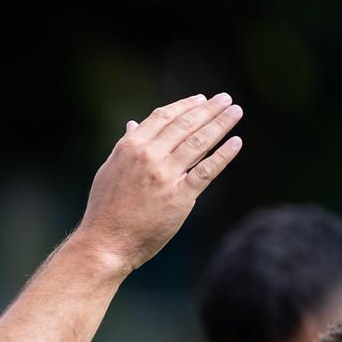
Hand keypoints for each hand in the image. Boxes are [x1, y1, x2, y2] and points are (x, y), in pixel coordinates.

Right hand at [74, 94, 244, 273]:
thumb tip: (134, 124)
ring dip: (221, 124)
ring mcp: (165, 176)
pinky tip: (236, 142)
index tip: (201, 99)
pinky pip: (207, 170)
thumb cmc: (105, 209)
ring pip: (199, 142)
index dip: (185, 105)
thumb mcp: (109, 170)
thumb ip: (126, 146)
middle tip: (226, 99)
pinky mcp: (180, 196)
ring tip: (236, 112)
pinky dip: (223, 154)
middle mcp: (148, 157)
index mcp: (130, 147)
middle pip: (185, 125)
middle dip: (209, 109)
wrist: (105, 243)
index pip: (163, 117)